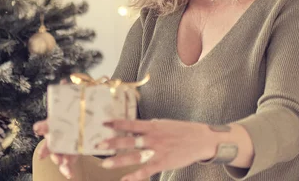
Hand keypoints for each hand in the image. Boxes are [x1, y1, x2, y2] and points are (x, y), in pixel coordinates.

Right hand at [33, 78, 77, 178]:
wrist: (88, 118)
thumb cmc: (79, 108)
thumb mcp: (80, 98)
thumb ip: (79, 90)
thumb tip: (75, 80)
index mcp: (57, 121)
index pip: (47, 123)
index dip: (43, 126)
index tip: (38, 129)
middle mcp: (57, 133)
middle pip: (49, 142)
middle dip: (47, 148)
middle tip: (44, 155)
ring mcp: (63, 144)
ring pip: (57, 154)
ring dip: (58, 160)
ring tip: (62, 165)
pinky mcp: (72, 153)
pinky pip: (68, 163)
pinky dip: (67, 169)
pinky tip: (69, 174)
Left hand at [96, 119, 217, 180]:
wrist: (201, 139)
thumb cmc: (182, 131)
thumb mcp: (164, 124)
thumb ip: (150, 126)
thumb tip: (136, 126)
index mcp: (152, 126)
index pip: (130, 123)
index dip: (116, 123)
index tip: (103, 123)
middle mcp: (152, 138)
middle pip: (128, 141)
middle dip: (112, 143)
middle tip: (97, 145)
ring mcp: (157, 151)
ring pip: (134, 156)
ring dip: (118, 160)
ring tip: (105, 163)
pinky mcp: (163, 163)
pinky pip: (146, 171)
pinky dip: (135, 176)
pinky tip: (125, 180)